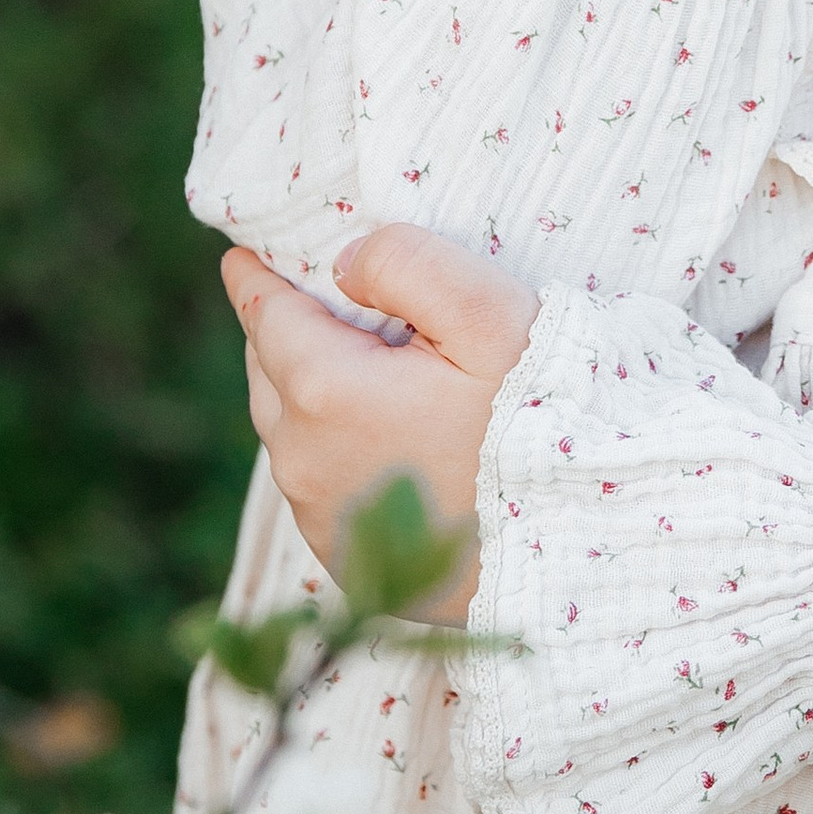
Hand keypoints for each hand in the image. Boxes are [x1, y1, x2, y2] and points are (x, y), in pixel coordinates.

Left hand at [222, 225, 539, 621]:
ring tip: (350, 370)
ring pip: (290, 433)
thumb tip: (343, 266)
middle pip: (270, 374)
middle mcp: (302, 458)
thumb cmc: (536, 418)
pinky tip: (378, 442)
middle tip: (310, 305)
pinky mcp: (343, 557)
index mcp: (323, 389)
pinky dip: (332, 454)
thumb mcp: (486, 313)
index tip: (240, 256)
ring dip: (307, 397)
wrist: (573, 538)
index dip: (253, 278)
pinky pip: (317, 487)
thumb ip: (405, 262)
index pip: (264, 315)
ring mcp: (319, 516)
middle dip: (282, 334)